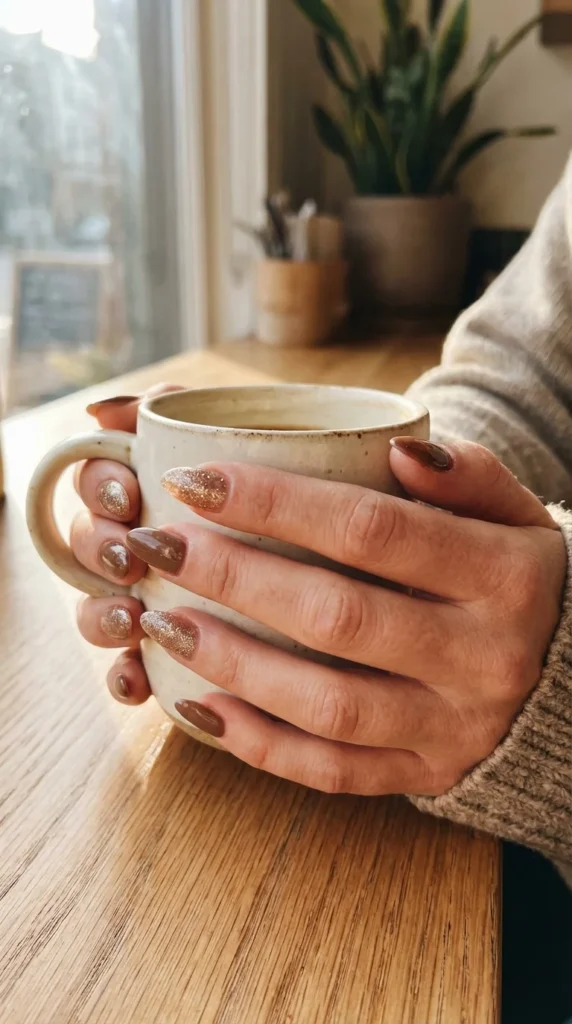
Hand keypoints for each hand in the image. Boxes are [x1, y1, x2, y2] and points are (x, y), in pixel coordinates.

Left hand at [74, 401, 566, 794]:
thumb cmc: (523, 579)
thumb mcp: (519, 514)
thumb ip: (469, 473)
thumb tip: (393, 450)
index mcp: (506, 576)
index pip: (373, 530)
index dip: (276, 503)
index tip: (197, 481)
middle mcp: (483, 656)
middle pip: (337, 615)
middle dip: (232, 577)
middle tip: (156, 546)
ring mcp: (454, 726)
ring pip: (326, 703)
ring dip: (231, 663)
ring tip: (159, 621)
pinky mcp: (427, 774)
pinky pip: (333, 770)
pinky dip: (258, 743)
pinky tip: (198, 706)